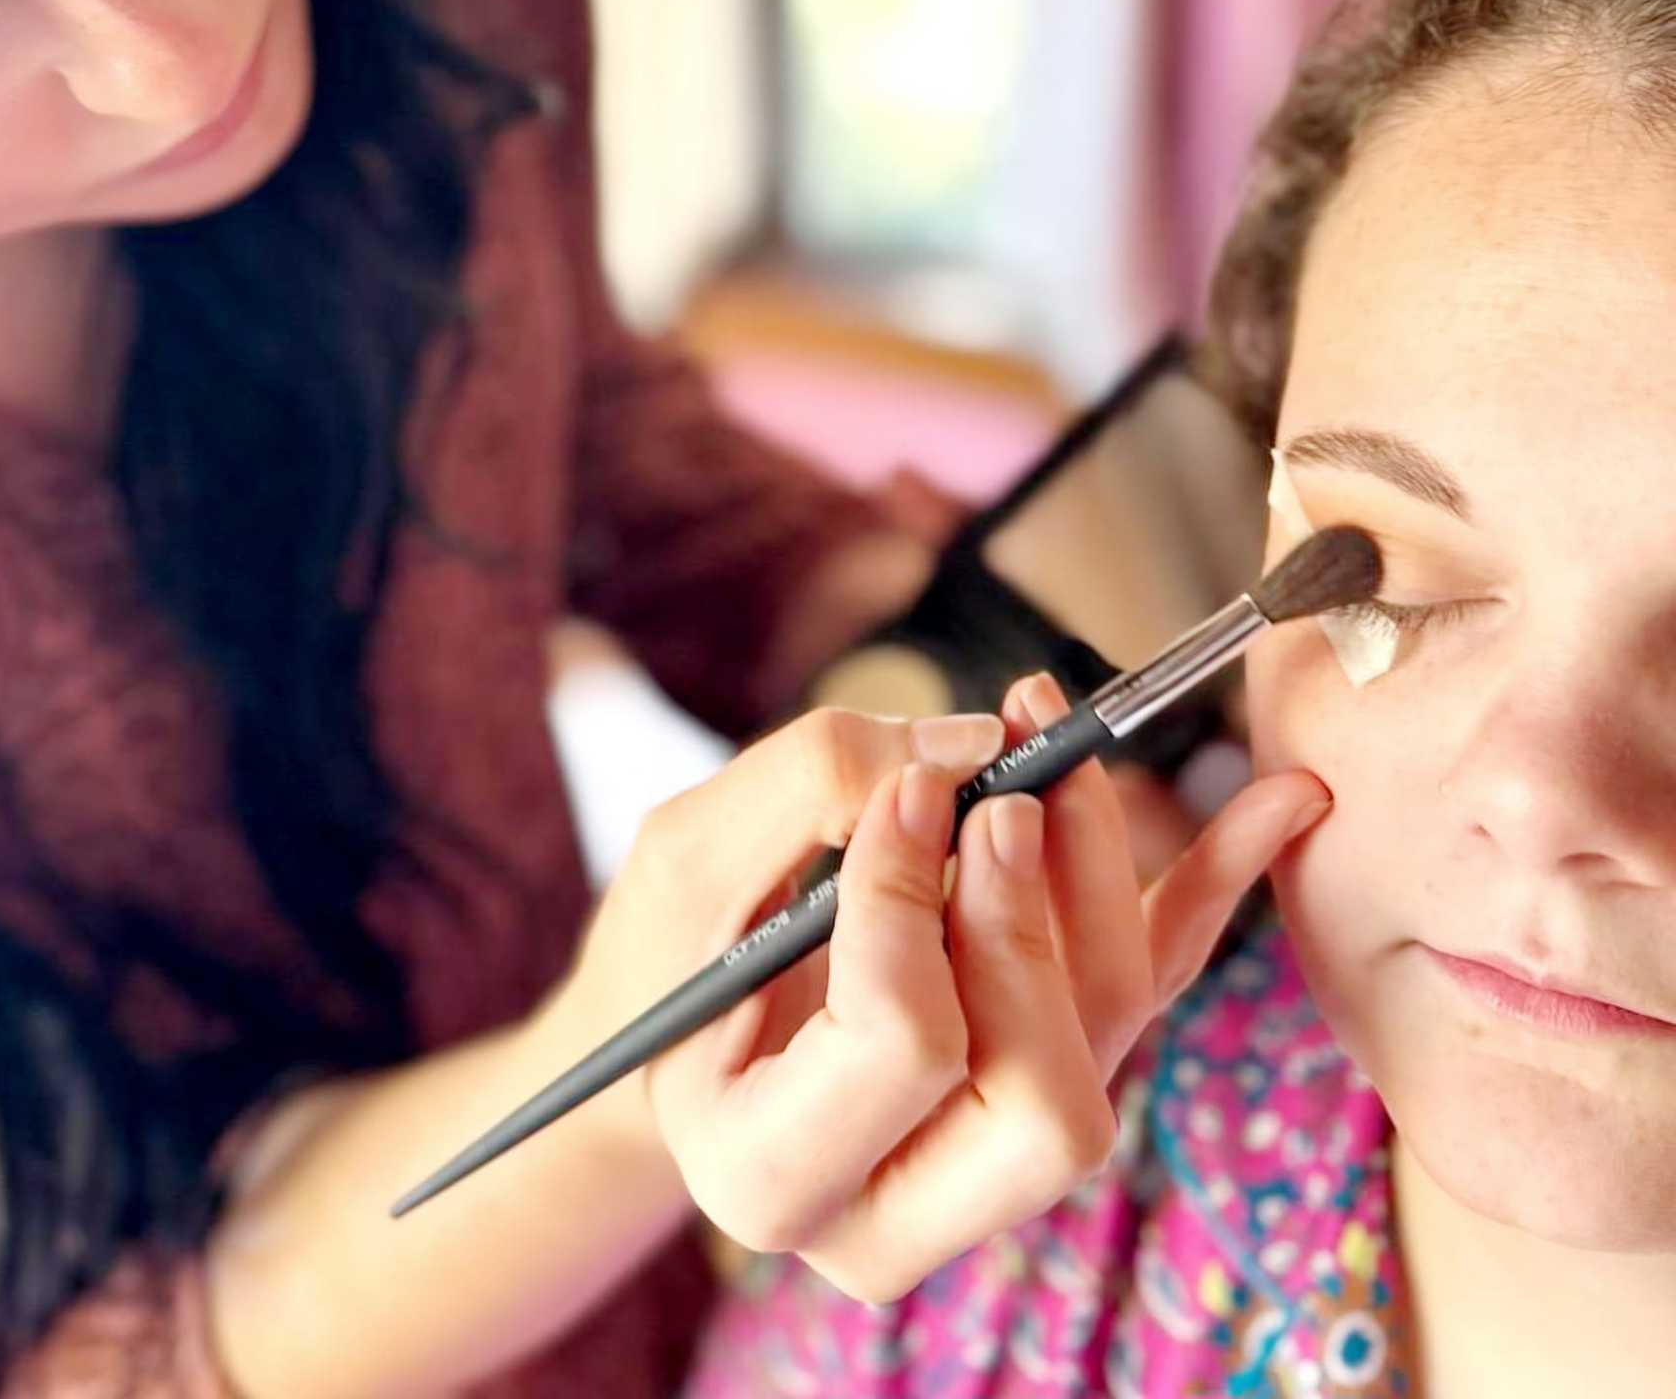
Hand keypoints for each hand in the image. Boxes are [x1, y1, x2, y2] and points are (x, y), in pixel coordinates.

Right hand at [624, 675, 1328, 1305]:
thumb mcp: (682, 861)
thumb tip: (976, 751)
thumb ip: (804, 793)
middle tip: (999, 790)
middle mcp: (902, 1207)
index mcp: (776, 1176)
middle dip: (1031, 919)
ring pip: (1108, 1035)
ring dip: (1102, 869)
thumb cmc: (663, 953)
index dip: (909, 898)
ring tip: (1057, 738)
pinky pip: (1154, 992)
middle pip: (1046, 1096)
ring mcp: (990, 1160)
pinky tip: (1282, 803)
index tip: (892, 795)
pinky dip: (1213, 889)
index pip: (903, 1050)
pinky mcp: (1045, 1078)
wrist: (682, 1029)